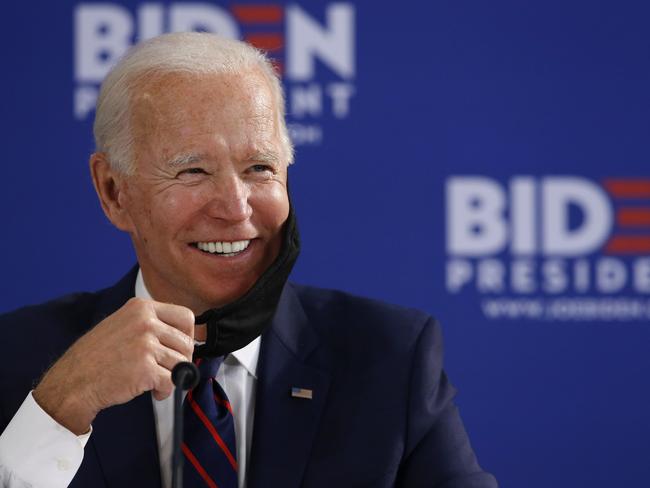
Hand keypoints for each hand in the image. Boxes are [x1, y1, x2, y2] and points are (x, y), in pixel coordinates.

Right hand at [33, 297, 194, 434]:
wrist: (72, 382)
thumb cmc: (96, 357)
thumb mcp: (123, 324)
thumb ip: (151, 324)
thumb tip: (184, 337)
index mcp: (141, 308)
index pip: (186, 316)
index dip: (188, 336)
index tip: (181, 348)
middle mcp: (145, 322)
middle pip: (186, 342)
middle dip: (182, 360)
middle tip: (167, 370)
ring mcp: (145, 344)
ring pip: (182, 362)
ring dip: (173, 377)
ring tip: (156, 383)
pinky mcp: (145, 368)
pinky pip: (173, 380)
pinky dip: (166, 390)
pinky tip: (154, 392)